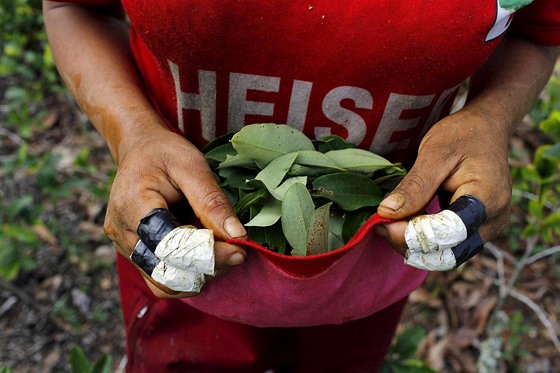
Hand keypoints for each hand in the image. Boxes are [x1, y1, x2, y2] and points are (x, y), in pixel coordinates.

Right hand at [103, 125, 246, 297]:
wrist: (140, 151)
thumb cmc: (165, 153)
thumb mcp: (192, 166)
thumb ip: (212, 202)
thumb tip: (238, 236)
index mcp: (132, 205)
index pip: (171, 245)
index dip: (208, 254)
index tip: (240, 250)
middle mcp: (123, 233)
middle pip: (167, 270)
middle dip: (207, 269)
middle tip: (238, 253)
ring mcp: (125, 248)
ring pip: (165, 282)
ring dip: (200, 276)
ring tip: (223, 254)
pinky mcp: (134, 255)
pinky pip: (163, 278)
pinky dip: (189, 274)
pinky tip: (208, 256)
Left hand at [375, 108, 511, 256]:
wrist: (486, 129)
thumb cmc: (463, 135)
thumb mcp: (434, 153)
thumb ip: (414, 186)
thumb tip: (386, 212)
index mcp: (487, 200)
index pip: (446, 234)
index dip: (411, 234)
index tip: (382, 221)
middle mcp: (492, 222)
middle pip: (446, 253)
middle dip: (409, 243)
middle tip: (381, 222)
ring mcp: (486, 229)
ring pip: (444, 254)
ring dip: (413, 243)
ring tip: (390, 220)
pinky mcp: (475, 230)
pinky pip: (446, 245)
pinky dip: (422, 238)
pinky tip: (404, 220)